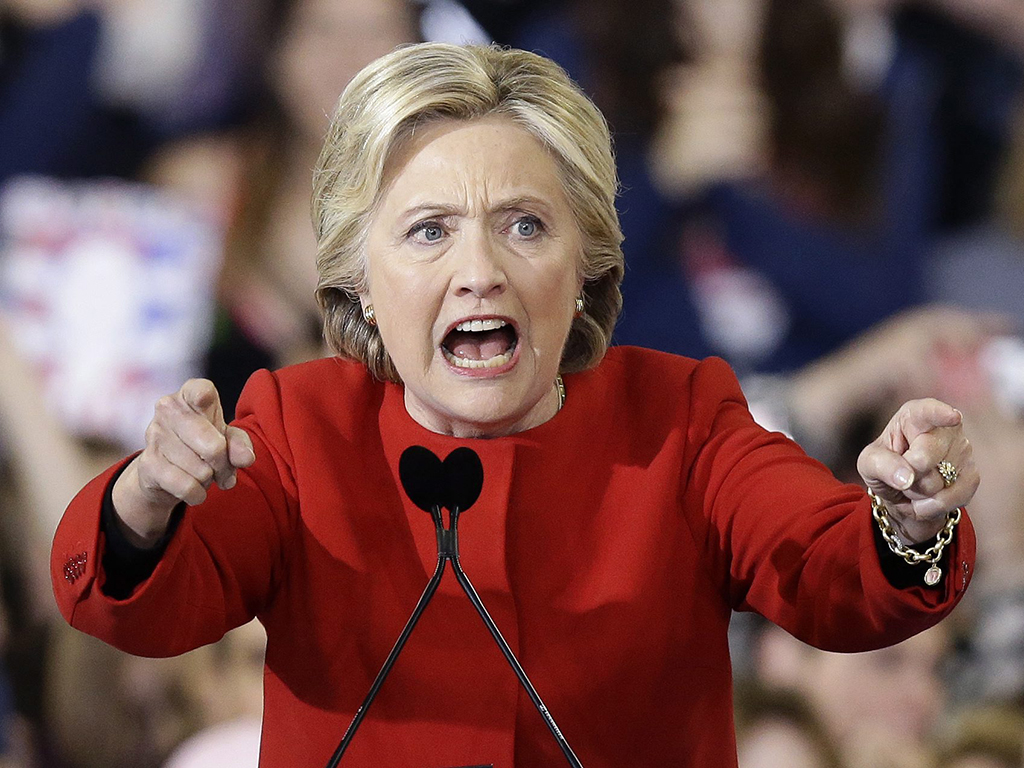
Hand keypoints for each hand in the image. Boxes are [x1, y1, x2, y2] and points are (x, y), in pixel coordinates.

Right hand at [112, 379, 254, 546]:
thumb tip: (246, 458)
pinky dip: (197, 494)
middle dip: (224, 465)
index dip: (204, 397)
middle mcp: (168, 409)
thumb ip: (240, 444)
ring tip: (204, 474)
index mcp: (189, 395)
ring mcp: (154, 435)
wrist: (162, 472)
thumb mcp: (226, 439)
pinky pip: (186, 486)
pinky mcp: (147, 463)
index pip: (201, 391)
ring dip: (209, 480)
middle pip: (214, 446)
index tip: (204, 402)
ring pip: (202, 470)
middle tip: (222, 469)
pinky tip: (194, 489)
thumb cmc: (202, 444)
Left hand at [857, 399, 977, 543]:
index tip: (953, 417)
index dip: (940, 414)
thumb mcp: (869, 464)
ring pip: (936, 482)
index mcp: (914, 417)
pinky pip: (950, 498)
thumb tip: (906, 478)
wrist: (902, 494)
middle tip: (901, 473)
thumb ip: (882, 465)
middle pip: (924, 457)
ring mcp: (962, 451)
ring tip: (913, 483)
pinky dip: (930, 506)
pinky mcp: (972, 475)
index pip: (927, 411)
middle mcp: (944, 429)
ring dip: (917, 492)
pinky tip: (925, 499)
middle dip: (907, 474)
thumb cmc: (884, 467)